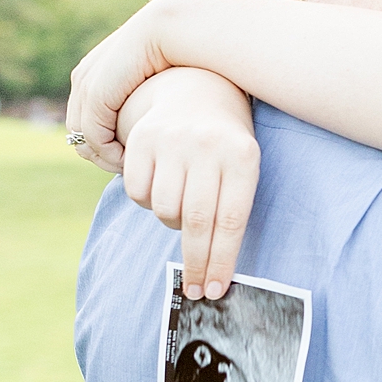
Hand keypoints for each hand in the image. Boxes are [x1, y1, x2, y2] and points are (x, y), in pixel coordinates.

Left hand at [66, 6, 170, 170]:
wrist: (179, 29)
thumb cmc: (180, 55)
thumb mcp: (158, 83)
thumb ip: (147, 101)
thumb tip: (150, 126)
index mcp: (94, 70)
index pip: (85, 120)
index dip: (105, 146)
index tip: (132, 160)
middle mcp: (84, 76)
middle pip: (78, 131)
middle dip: (100, 156)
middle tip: (127, 170)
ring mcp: (86, 83)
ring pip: (81, 136)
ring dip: (104, 158)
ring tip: (130, 168)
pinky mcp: (95, 92)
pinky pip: (93, 134)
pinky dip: (108, 153)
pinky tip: (129, 161)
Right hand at [118, 71, 260, 298]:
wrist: (197, 90)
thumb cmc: (227, 146)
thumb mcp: (243, 168)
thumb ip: (232, 210)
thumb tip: (214, 272)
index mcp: (242, 156)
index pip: (231, 221)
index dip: (221, 261)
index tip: (216, 291)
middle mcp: (207, 146)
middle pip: (197, 221)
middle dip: (196, 263)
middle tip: (196, 290)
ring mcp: (172, 140)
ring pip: (164, 209)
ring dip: (171, 223)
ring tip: (182, 211)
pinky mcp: (142, 138)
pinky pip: (137, 193)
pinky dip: (147, 203)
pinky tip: (161, 188)